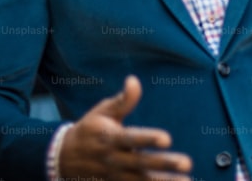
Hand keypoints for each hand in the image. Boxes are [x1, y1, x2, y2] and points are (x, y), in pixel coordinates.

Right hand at [59, 75, 192, 180]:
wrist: (64, 158)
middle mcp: (113, 159)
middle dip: (164, 164)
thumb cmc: (89, 130)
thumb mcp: (102, 112)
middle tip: (187, 162)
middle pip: (141, 163)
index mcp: (110, 138)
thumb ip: (122, 101)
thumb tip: (134, 81)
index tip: (168, 139)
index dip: (149, 139)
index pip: (132, 138)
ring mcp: (114, 176)